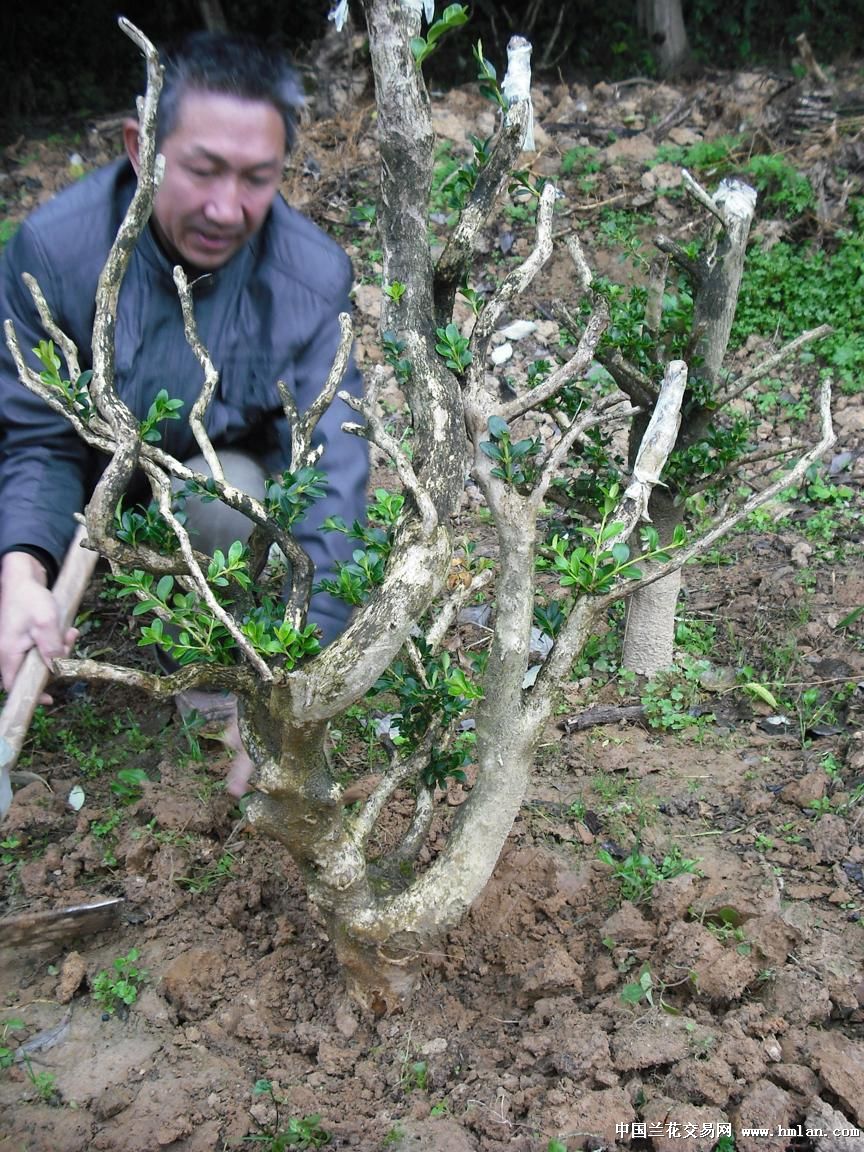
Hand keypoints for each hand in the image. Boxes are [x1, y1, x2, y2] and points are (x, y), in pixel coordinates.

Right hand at [0, 552, 76, 701]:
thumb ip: (51, 647)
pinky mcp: (24, 638)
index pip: (14, 685)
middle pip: (33, 672)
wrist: (23, 577)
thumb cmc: (30, 598)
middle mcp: (9, 652)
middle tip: (69, 642)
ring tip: (69, 632)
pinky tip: (65, 630)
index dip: (31, 694)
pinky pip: (42, 648)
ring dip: (59, 650)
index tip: (50, 699)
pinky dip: (55, 642)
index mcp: (8, 653)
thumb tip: (56, 669)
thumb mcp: (45, 622)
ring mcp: (16, 645)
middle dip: (55, 663)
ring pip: (41, 659)